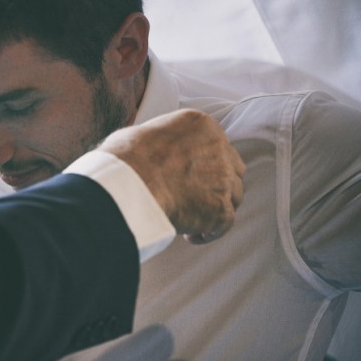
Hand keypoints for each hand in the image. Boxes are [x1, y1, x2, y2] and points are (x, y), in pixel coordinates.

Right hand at [98, 109, 245, 243]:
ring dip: (216, 206)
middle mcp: (219, 149)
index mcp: (202, 125)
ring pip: (234, 195)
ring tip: (192, 217)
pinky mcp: (221, 209)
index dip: (205, 163)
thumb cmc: (126, 159)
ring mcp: (224, 180)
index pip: (216, 144)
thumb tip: (147, 151)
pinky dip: (209, 231)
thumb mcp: (141, 132)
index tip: (191, 175)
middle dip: (218, 182)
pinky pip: (224, 224)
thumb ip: (159, 139)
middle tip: (196, 194)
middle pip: (233, 168)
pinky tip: (190, 235)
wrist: (131, 186)